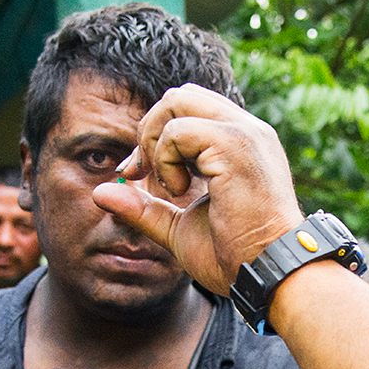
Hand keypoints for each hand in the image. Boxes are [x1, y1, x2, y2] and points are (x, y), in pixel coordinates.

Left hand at [92, 83, 303, 294]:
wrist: (268, 273)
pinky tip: (179, 190)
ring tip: (170, 186)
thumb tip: (99, 192)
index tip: (138, 173)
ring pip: (175, 102)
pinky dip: (165, 158)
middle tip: (140, 172)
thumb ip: (144, 207)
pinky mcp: (234, 145)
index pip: (189, 108)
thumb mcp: (179, 227)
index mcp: (241, 142)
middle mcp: (247, 129)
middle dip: (148, 130)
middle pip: (179, 95)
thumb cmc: (234, 256)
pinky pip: (177, 129)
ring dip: (155, 144)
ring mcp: (243, 133)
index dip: (154, 134)